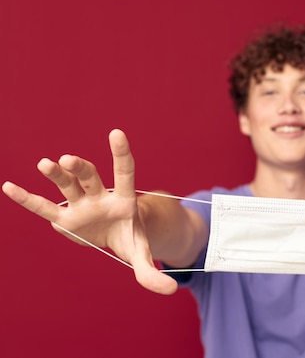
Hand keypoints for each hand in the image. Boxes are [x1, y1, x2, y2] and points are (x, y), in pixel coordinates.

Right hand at [2, 129, 177, 294]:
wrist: (117, 236)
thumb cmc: (132, 237)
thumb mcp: (142, 255)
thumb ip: (153, 272)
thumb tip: (170, 291)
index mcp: (124, 199)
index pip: (125, 171)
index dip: (121, 153)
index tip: (116, 133)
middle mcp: (100, 196)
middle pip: (90, 177)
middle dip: (80, 168)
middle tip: (69, 160)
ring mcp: (80, 204)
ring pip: (67, 185)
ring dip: (56, 175)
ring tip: (45, 164)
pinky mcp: (64, 218)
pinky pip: (43, 207)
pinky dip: (27, 199)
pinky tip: (9, 187)